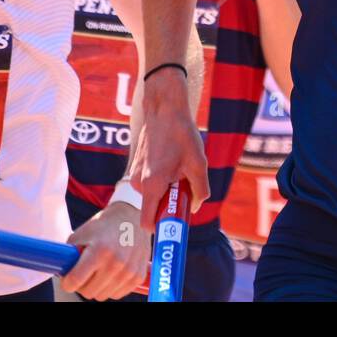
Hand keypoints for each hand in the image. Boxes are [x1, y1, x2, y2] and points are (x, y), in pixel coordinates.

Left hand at [61, 201, 149, 300]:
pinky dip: (111, 287)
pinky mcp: (138, 276)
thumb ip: (69, 255)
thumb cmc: (103, 226)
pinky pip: (117, 294)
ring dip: (97, 286)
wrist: (132, 218)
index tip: (68, 280)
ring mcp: (129, 271)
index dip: (67, 283)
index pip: (75, 281)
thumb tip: (62, 274)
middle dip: (82, 284)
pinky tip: (112, 273)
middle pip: (88, 292)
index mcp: (99, 250)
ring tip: (99, 270)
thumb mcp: (81, 234)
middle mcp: (116, 262)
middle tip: (85, 272)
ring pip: (102, 296)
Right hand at [129, 71, 208, 231]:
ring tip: (180, 167)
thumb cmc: (180, 134)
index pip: (148, 222)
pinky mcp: (137, 167)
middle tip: (186, 186)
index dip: (162, 228)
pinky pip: (151, 184)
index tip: (177, 223)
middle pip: (155, 208)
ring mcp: (136, 175)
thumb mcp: (198, 163)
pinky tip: (172, 160)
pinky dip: (163, 179)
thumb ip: (199, 190)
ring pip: (154, 195)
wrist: (163, 108)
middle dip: (171, 203)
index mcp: (152, 185)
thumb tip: (195, 206)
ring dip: (169, 188)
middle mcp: (140, 183)